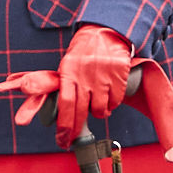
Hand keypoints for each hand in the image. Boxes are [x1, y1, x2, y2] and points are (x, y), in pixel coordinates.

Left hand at [0, 23, 133, 146]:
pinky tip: (108, 97)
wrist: (105, 33)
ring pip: (100, 110)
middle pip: (81, 111)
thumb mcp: (67, 66)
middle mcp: (85, 74)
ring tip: (97, 107)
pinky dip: (112, 105)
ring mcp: (103, 75)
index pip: (65, 104)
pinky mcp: (119, 74)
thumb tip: (54, 111)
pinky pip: (115, 102)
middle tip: (72, 140)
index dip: (64, 125)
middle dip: (75, 129)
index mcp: (69, 72)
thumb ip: (63, 87)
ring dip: (98, 114)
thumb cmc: (82, 54)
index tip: (62, 140)